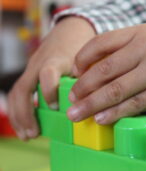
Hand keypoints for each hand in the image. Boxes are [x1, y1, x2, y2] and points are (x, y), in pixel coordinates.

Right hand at [8, 17, 95, 139]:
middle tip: (35, 133)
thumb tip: (98, 104)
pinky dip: (19, 111)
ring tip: (28, 135)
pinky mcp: (30, 73)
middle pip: (24, 88)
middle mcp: (40, 63)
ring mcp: (32, 68)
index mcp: (57, 59)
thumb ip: (91, 77)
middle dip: (27, 113)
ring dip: (20, 116)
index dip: (49, 90)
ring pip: (18, 92)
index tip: (57, 107)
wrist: (71, 29)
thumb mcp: (90, 58)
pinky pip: (19, 93)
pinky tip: (25, 126)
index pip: (48, 73)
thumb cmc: (83, 46)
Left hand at [68, 24, 145, 123]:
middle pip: (106, 70)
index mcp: (138, 33)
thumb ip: (119, 48)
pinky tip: (101, 119)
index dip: (83, 59)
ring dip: (94, 104)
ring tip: (77, 114)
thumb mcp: (145, 39)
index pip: (101, 43)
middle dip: (84, 87)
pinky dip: (116, 113)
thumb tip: (87, 69)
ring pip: (118, 90)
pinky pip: (135, 104)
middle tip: (70, 100)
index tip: (75, 74)